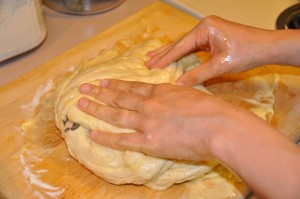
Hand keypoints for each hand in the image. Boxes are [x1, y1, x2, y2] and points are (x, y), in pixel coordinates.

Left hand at [77, 79, 241, 161]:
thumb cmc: (212, 109)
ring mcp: (147, 122)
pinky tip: (93, 132)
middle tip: (84, 87)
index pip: (133, 87)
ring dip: (97, 107)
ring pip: (116, 114)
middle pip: (120, 97)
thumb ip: (175, 93)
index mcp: (161, 91)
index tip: (104, 81)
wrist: (220, 125)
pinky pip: (122, 139)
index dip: (116, 84)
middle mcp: (150, 104)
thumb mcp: (191, 92)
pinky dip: (106, 137)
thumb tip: (169, 93)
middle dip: (100, 92)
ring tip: (81, 103)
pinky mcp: (149, 141)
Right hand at [146, 16, 278, 85]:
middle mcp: (203, 27)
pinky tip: (172, 56)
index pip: (180, 46)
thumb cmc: (247, 53)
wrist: (267, 47)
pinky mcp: (211, 37)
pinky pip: (192, 47)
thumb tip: (178, 85)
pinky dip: (181, 53)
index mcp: (204, 29)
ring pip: (184, 44)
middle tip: (146, 61)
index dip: (166, 58)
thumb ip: (198, 75)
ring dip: (170, 52)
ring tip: (153, 57)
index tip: (151, 67)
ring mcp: (207, 31)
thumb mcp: (220, 65)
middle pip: (179, 43)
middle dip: (163, 53)